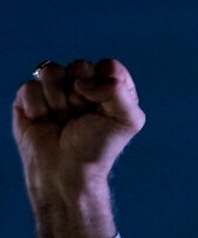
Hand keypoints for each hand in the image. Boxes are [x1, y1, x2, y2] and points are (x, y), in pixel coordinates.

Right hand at [12, 58, 144, 237]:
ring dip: (58, 100)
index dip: (105, 85)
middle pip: (79, 65)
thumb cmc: (98, 148)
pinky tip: (44, 121)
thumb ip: (118, 90)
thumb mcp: (127, 121)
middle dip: (80, 94)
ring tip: (63, 119)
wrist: (66, 171)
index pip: (109, 66)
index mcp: (110, 88)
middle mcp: (83, 85)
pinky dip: (38, 107)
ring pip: (51, 70)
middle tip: (81, 115)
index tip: (103, 109)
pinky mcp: (29, 98)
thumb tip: (82, 81)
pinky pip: (30, 86)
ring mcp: (55, 90)